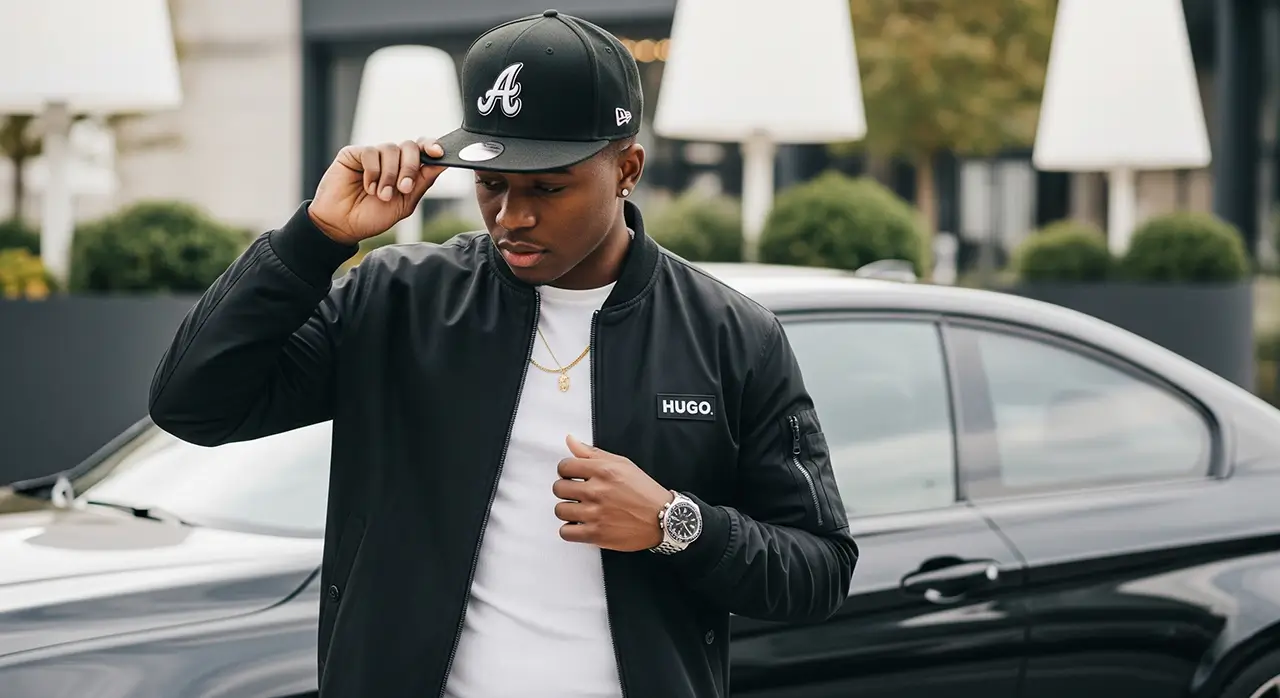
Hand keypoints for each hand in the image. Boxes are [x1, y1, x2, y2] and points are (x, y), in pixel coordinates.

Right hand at [307, 138, 448, 244]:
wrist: (343, 226)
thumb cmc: (371, 217)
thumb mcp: (404, 203)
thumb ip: (422, 182)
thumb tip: (441, 164)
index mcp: (404, 170)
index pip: (421, 149)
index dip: (431, 146)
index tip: (438, 153)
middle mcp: (390, 160)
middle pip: (409, 147)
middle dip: (410, 168)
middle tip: (403, 188)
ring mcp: (372, 155)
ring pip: (391, 150)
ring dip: (389, 175)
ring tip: (381, 194)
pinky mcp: (353, 153)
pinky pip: (371, 153)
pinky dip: (373, 172)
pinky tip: (367, 186)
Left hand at [553, 434, 672, 551]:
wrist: (663, 518)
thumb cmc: (644, 490)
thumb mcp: (622, 464)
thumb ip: (593, 453)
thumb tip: (570, 440)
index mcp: (603, 470)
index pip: (564, 466)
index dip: (566, 471)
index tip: (572, 477)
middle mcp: (597, 491)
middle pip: (558, 488)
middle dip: (566, 490)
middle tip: (577, 494)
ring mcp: (595, 514)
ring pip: (560, 510)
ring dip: (567, 510)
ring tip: (580, 510)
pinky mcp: (596, 534)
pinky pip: (566, 532)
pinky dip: (570, 530)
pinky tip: (580, 525)